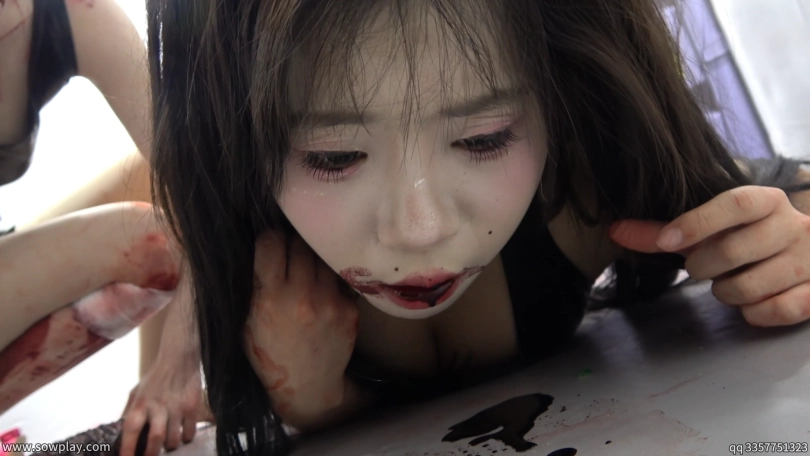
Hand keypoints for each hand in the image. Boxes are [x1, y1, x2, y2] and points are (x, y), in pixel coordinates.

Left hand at [119, 276, 210, 455]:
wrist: (179, 358)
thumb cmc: (155, 379)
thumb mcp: (136, 392)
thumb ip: (129, 412)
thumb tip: (120, 433)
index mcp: (140, 403)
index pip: (130, 429)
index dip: (126, 448)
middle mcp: (158, 406)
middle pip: (155, 438)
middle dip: (151, 454)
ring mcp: (177, 407)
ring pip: (174, 439)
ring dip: (170, 445)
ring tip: (169, 442)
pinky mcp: (193, 406)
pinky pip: (190, 432)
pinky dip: (185, 437)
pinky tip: (182, 431)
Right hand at [245, 232, 358, 429]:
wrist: (308, 385)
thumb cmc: (271, 353)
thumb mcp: (247, 322)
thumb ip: (254, 286)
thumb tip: (259, 246)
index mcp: (270, 299)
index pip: (271, 243)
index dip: (268, 239)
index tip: (269, 244)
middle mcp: (302, 296)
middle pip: (299, 244)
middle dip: (291, 245)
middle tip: (289, 253)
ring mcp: (330, 302)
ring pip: (321, 258)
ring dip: (313, 259)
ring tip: (307, 271)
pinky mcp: (350, 308)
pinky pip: (338, 278)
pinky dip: (329, 280)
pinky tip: (322, 293)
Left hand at [609, 186, 809, 326]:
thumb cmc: (748, 238)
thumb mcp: (711, 228)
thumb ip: (662, 232)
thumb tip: (614, 231)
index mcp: (767, 201)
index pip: (734, 203)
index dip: (698, 221)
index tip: (667, 240)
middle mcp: (795, 226)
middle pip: (732, 251)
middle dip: (703, 267)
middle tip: (703, 268)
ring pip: (748, 287)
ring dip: (726, 292)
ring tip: (731, 282)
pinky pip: (773, 312)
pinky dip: (753, 313)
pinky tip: (753, 301)